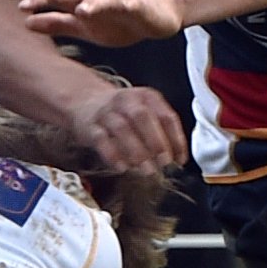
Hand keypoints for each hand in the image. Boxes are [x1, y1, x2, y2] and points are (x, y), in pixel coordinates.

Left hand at [20, 0, 184, 46]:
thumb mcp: (84, 27)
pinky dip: (123, 3)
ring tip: (79, 7)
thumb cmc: (119, 19)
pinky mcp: (139, 4)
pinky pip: (130, 3)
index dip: (41, 3)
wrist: (159, 13)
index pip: (59, 0)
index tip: (20, 8)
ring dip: (91, 1)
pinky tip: (119, 5)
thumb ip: (58, 24)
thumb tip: (27, 23)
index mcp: (83, 2)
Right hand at [68, 82, 187, 173]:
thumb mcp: (145, 113)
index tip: (179, 160)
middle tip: (164, 162)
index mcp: (147, 97)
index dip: (176, 139)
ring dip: (137, 151)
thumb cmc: (123, 114)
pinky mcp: (91, 126)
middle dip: (156, 141)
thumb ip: (161, 132)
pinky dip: (113, 155)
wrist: (86, 103)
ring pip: (122, 128)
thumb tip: (176, 159)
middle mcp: (127, 100)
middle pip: (142, 117)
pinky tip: (122, 167)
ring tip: (147, 170)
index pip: (165, 116)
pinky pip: (101, 139)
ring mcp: (107, 112)